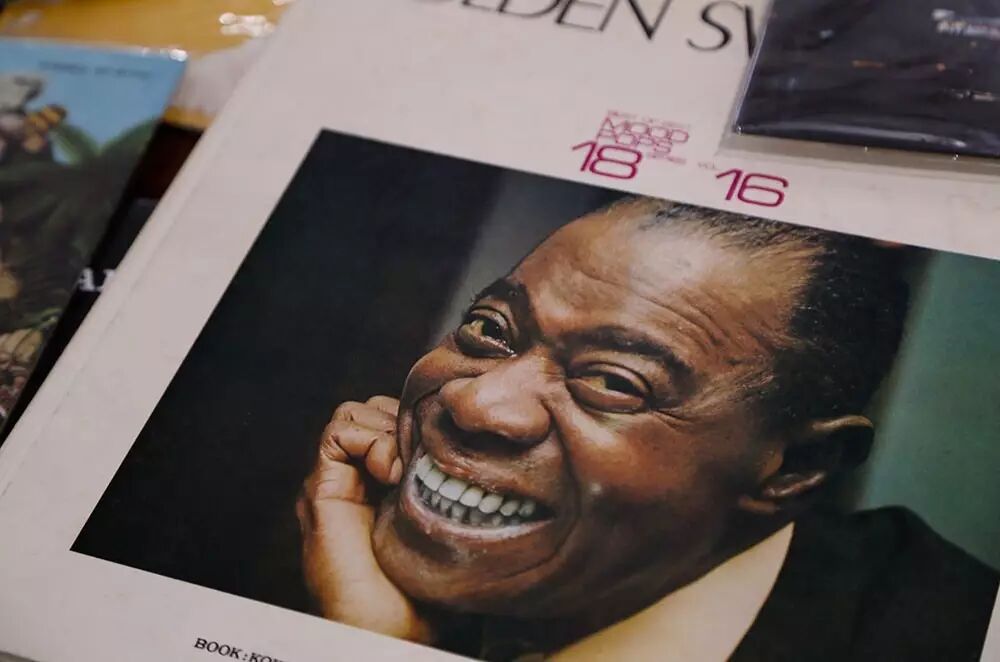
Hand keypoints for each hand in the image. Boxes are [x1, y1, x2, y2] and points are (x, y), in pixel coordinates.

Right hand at [297, 396, 434, 642]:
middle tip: (425, 458)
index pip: (397, 419)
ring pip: (355, 413)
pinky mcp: (321, 489)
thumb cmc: (424, 589)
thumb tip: (476, 450)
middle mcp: (357, 477)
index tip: (445, 451)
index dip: (420, 423)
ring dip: (387, 429)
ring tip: (407, 469)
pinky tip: (391, 473)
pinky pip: (338, 432)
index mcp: (385, 482)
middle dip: (404, 421)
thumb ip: (448, 485)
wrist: (390, 629)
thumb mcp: (446, 522)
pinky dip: (369, 440)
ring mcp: (336, 481)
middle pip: (376, 409)